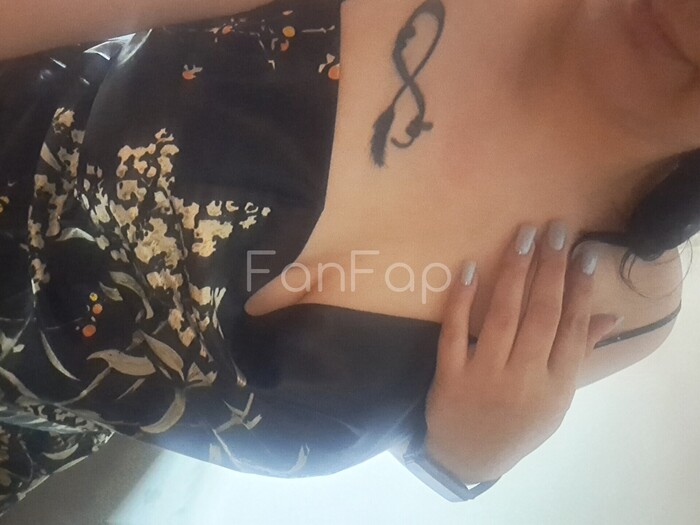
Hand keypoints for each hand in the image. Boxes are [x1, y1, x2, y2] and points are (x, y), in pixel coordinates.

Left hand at [424, 221, 619, 482]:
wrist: (469, 459)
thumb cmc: (518, 425)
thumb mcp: (556, 400)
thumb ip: (577, 355)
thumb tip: (610, 314)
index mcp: (555, 386)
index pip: (572, 328)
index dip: (580, 288)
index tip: (584, 252)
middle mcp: (524, 379)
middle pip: (541, 315)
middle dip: (550, 268)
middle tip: (555, 229)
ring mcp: (484, 377)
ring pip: (502, 317)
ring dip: (514, 273)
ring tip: (523, 237)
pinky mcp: (450, 376)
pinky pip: (455, 333)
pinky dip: (462, 300)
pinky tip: (471, 268)